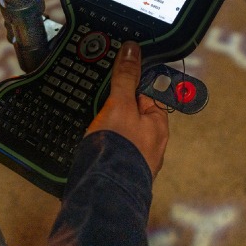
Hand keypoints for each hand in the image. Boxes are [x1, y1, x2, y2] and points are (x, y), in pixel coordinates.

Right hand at [87, 41, 169, 177]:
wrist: (102, 195)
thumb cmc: (118, 152)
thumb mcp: (120, 105)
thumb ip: (125, 78)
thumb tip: (133, 50)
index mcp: (158, 125)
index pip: (148, 92)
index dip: (130, 81)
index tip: (115, 74)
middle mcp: (150, 143)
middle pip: (132, 112)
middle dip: (115, 105)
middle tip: (98, 100)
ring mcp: (133, 158)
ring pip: (119, 131)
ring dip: (105, 125)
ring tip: (90, 123)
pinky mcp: (116, 169)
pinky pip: (109, 148)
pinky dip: (99, 142)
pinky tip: (88, 142)